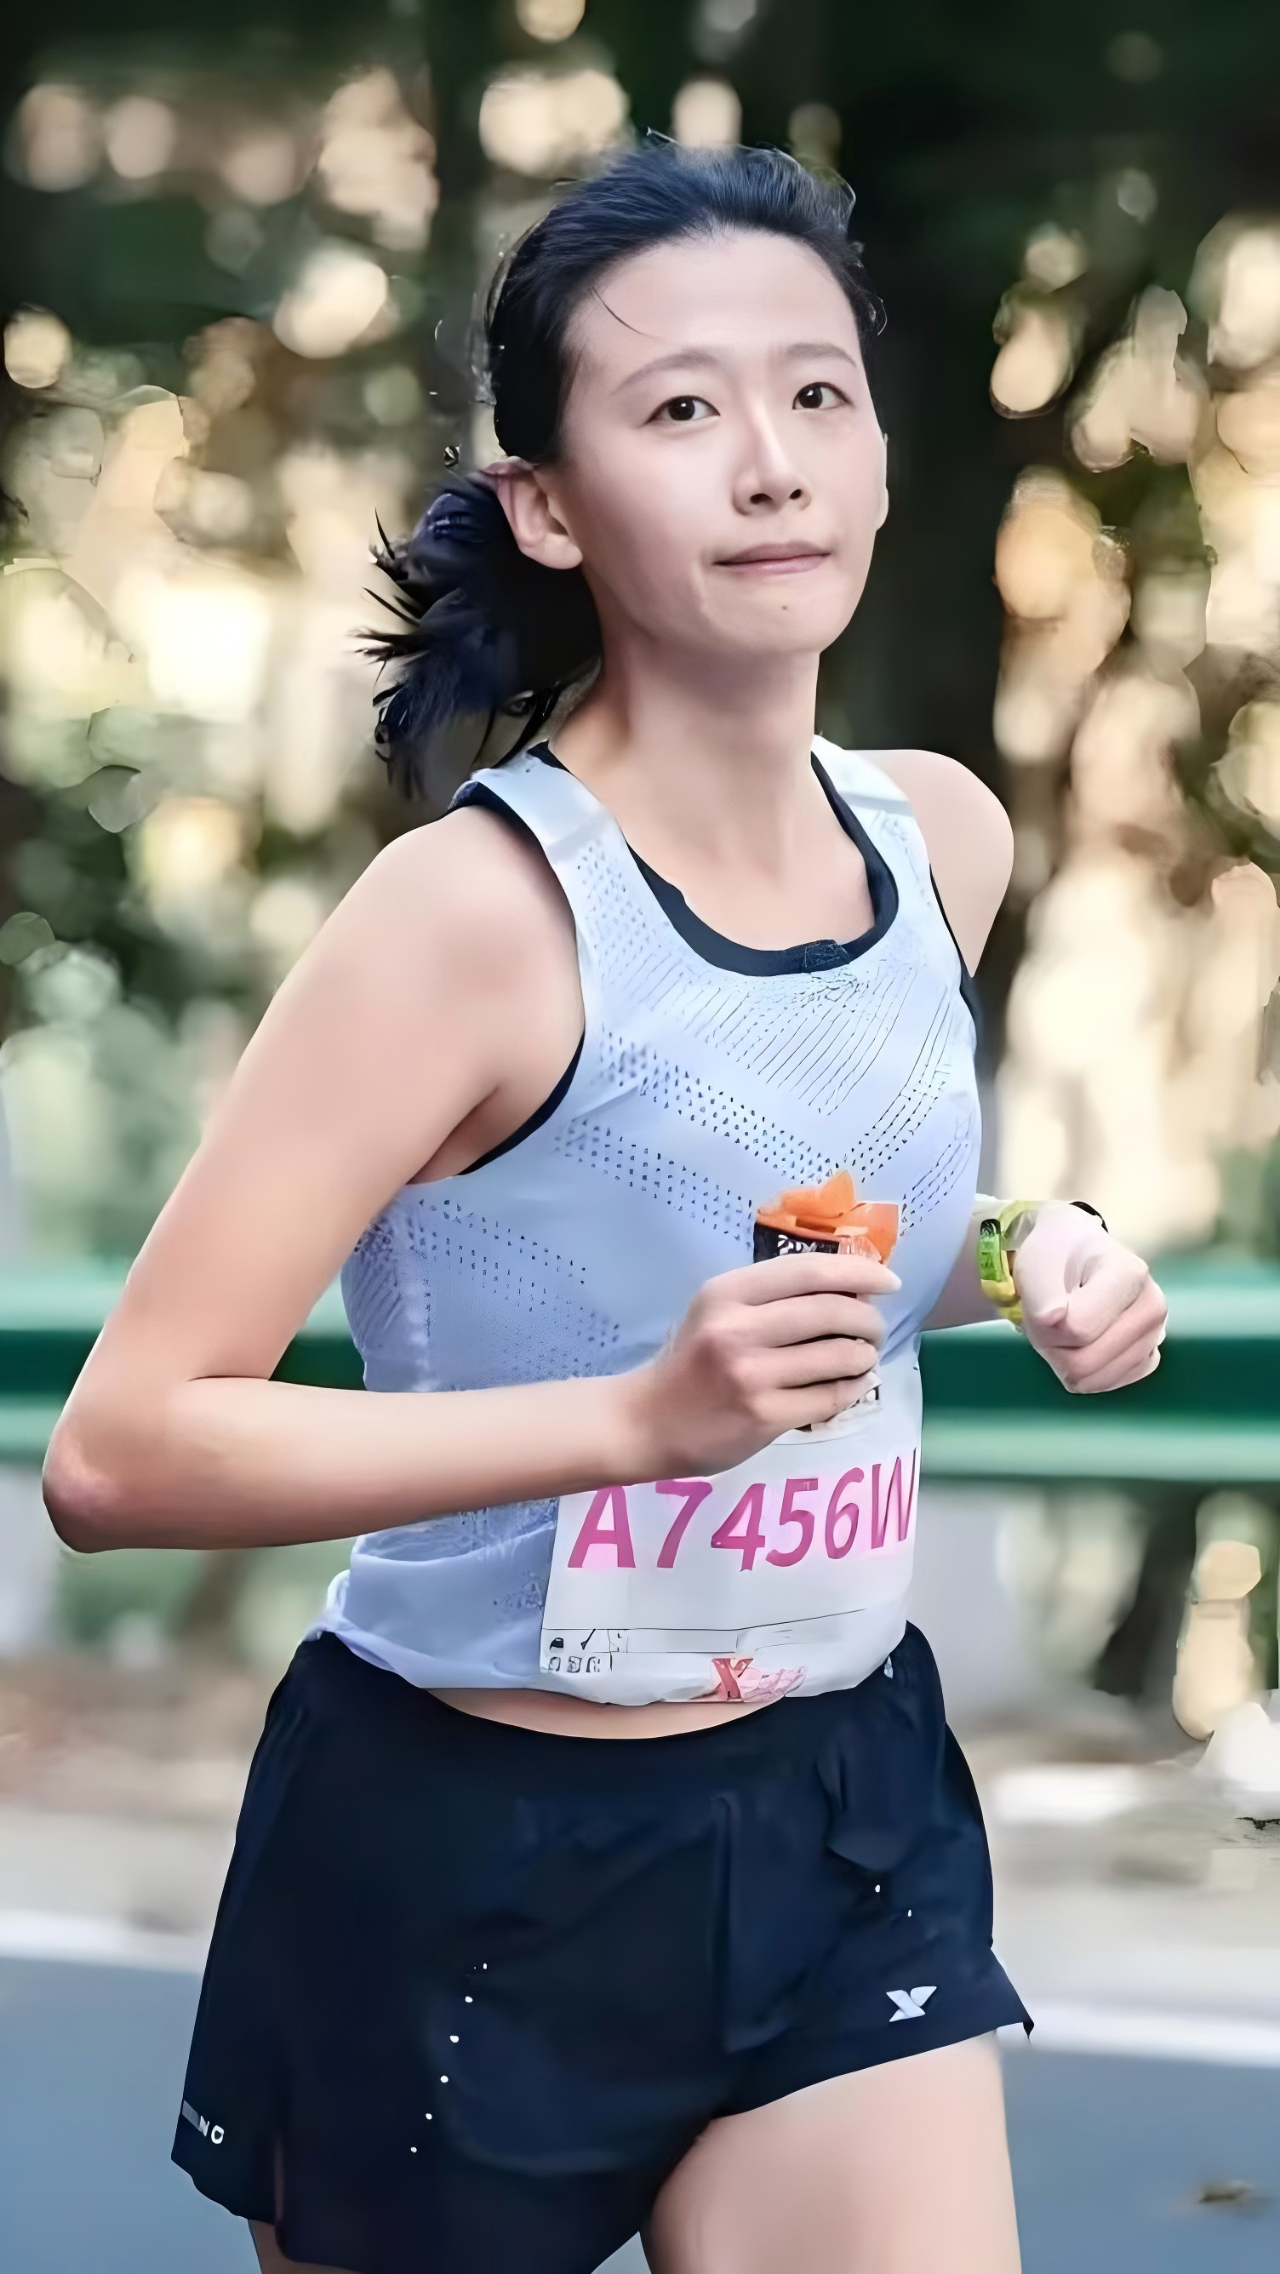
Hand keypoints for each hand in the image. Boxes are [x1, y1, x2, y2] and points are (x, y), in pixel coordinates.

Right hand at [619, 1251, 900, 1478]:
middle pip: (832, 1311)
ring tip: (862, 1358)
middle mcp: (738, 1329)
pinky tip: (849, 1386)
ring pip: (837, 1356)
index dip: (859, 1272)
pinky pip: (829, 1398)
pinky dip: (849, 1390)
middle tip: (874, 1328)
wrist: (647, 1421)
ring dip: (863, 1356)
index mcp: (727, 1293)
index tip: (888, 1282)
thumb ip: (771, 1297)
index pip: (810, 1271)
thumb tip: (852, 1287)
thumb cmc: (691, 1361)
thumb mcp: (717, 1312)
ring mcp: (751, 1375)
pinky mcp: (763, 1416)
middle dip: (867, 1318)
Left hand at [1013, 1203, 1166, 1393]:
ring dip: (1062, 1359)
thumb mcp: (1039, 1262)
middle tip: (1048, 1317)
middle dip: (1051, 1346)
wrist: (1076, 1256)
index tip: (1044, 1299)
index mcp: (1130, 1274)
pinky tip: (1082, 1341)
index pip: (1077, 1328)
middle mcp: (1153, 1307)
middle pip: (1083, 1362)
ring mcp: (1155, 1335)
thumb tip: (1053, 1320)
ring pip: (1091, 1379)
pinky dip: (1082, 1371)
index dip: (1046, 1324)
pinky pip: (1103, 1385)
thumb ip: (1040, 1292)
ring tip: (1064, 1326)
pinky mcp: (1148, 1358)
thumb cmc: (1058, 1256)